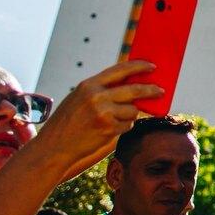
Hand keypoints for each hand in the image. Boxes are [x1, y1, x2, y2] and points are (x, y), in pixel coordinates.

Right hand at [22, 61, 162, 180]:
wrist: (53, 147)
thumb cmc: (67, 122)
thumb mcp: (79, 98)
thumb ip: (101, 90)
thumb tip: (130, 85)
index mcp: (89, 85)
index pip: (121, 69)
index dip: (139, 67)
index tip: (152, 67)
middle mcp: (97, 96)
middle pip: (134, 89)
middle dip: (151, 90)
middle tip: (160, 91)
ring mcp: (103, 113)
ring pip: (132, 110)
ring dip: (129, 115)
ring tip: (112, 120)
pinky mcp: (108, 129)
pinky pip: (127, 125)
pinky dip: (122, 127)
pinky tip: (107, 130)